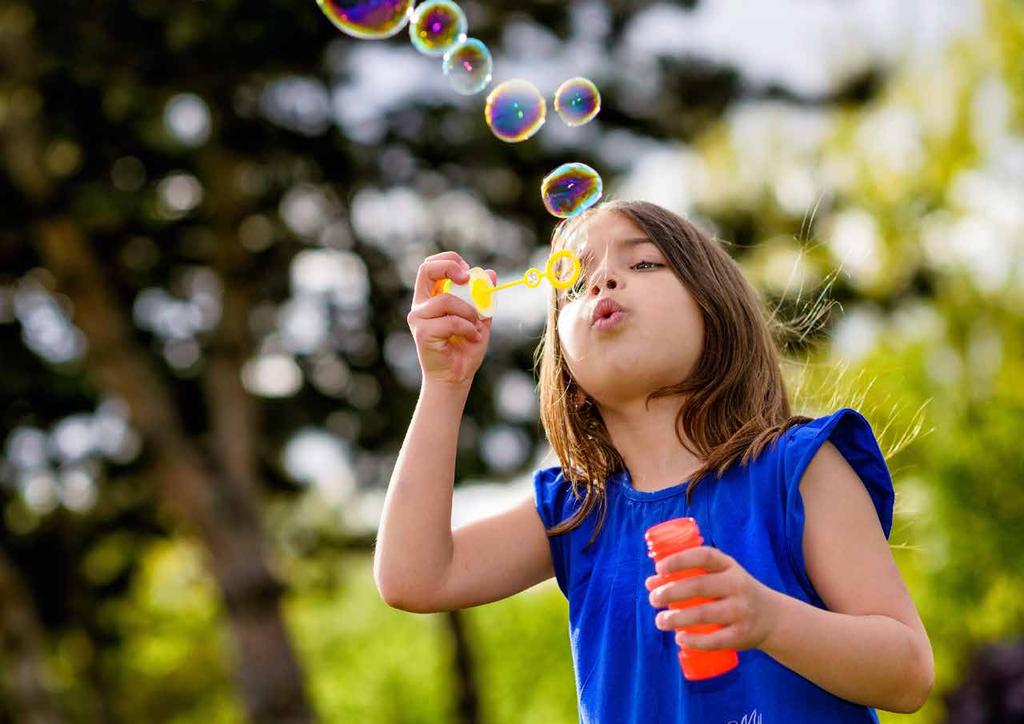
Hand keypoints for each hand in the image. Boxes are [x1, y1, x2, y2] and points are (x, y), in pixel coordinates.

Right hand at [407, 251, 496, 388]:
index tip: (468, 270)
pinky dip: (468, 327)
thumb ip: (484, 297)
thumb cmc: (465, 348)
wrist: (457, 377)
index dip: (449, 260)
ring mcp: (419, 318)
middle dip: (449, 267)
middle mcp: (421, 305)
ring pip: (446, 300)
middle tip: (467, 277)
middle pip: (425, 270)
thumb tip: (490, 273)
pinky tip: (473, 337)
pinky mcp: (423, 333)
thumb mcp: (480, 317)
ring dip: (469, 311)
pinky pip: (451, 321)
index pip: (430, 266)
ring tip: (477, 326)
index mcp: (431, 297)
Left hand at [644, 545, 779, 651]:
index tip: (659, 569)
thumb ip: (689, 575)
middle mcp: (737, 586)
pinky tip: (680, 639)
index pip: (704, 557)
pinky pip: (715, 640)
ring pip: (704, 614)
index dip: (680, 560)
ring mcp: (741, 611)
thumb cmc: (734, 592)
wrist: (772, 618)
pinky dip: (695, 641)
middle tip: (653, 599)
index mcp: (729, 566)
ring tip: (660, 621)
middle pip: (699, 587)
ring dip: (677, 618)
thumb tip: (650, 583)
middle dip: (671, 592)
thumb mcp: (720, 575)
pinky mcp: (742, 635)